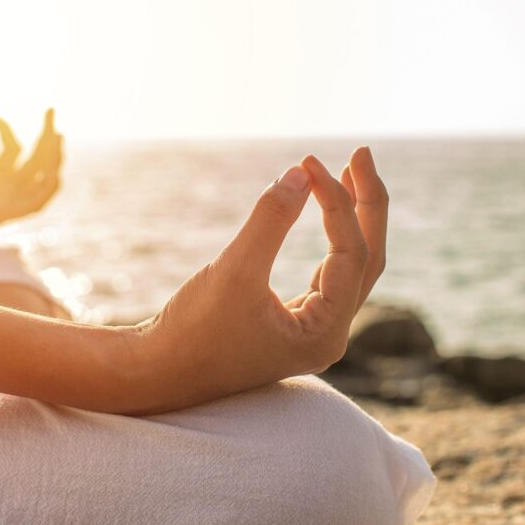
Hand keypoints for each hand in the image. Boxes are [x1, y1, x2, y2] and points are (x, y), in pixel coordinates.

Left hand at [0, 109, 62, 235]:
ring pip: (44, 181)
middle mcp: (8, 194)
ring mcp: (11, 204)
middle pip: (36, 163)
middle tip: (50, 111)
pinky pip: (39, 201)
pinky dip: (49, 185)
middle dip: (45, 137)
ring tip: (57, 132)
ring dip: (54, 157)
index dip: (7, 131)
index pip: (13, 153)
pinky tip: (51, 164)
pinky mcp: (9, 214)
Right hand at [136, 147, 387, 411]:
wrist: (156, 372)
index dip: (337, 202)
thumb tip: (301, 174)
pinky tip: (327, 209)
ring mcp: (314, 329)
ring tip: (348, 171)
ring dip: (353, 218)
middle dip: (366, 204)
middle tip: (362, 152)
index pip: (351, 255)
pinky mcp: (294, 321)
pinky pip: (328, 273)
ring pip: (351, 266)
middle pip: (368, 259)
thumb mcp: (233, 271)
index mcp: (325, 333)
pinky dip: (331, 238)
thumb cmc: (192, 330)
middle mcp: (329, 334)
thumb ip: (269, 221)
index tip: (309, 162)